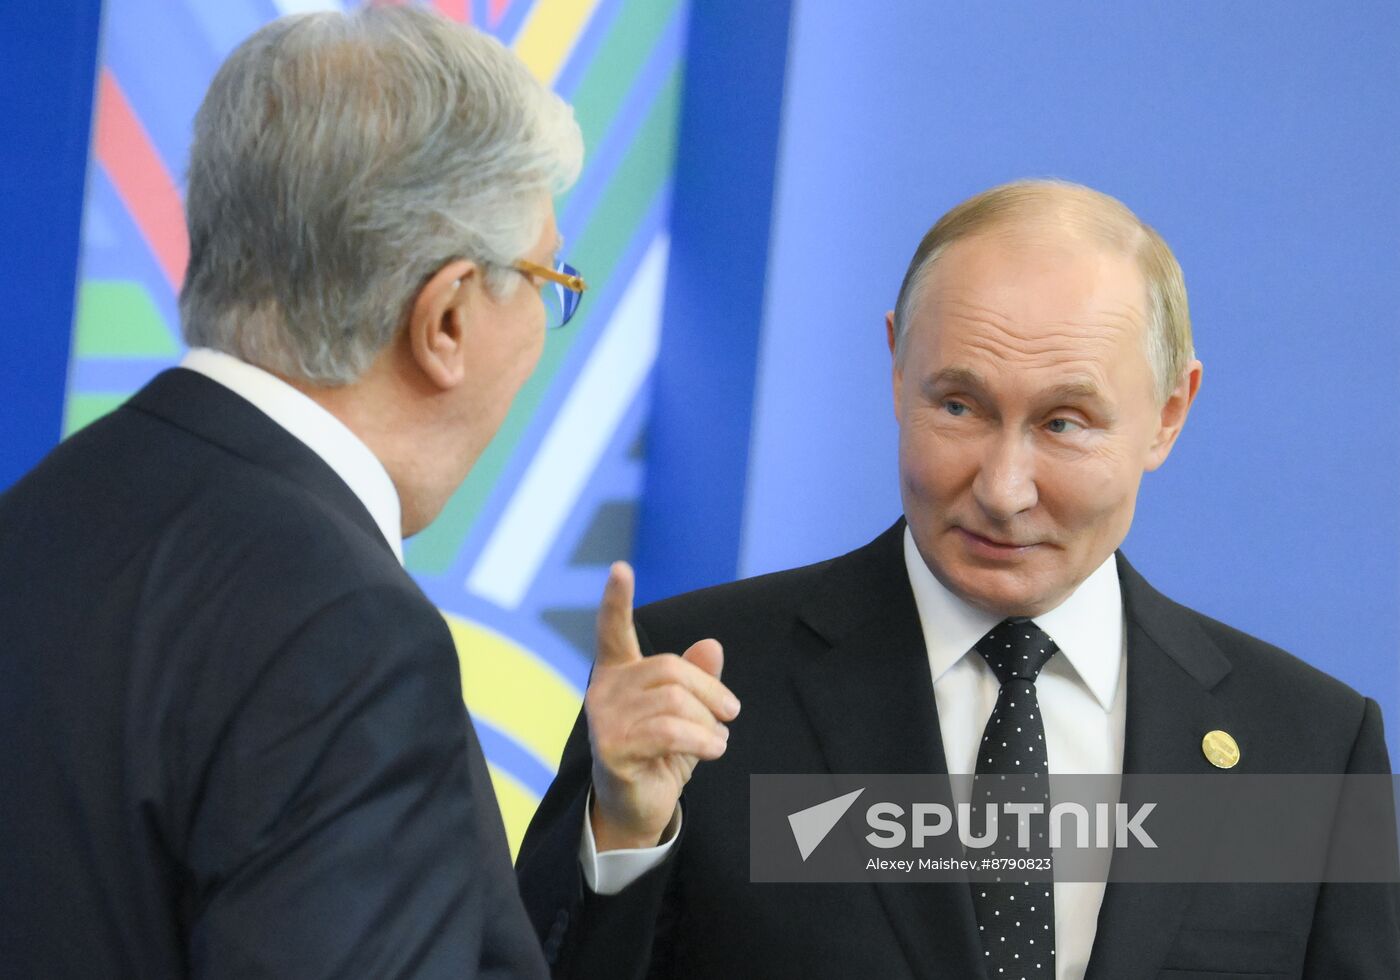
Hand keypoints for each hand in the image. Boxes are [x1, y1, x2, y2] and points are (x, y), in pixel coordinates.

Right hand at [586, 561, 739, 850]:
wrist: (638, 811)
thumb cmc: (662, 755)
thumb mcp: (688, 714)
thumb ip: (698, 680)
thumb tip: (712, 645)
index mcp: (618, 674)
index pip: (613, 630)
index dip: (617, 599)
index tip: (621, 568)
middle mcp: (603, 691)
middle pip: (670, 669)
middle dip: (710, 692)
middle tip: (731, 714)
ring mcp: (603, 720)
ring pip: (673, 701)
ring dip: (708, 723)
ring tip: (718, 741)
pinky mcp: (612, 749)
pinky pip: (668, 731)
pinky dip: (702, 739)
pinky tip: (714, 750)